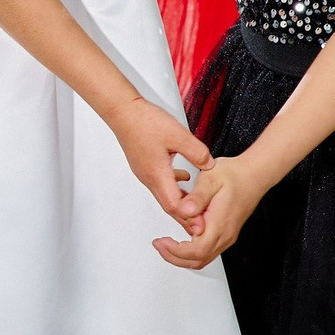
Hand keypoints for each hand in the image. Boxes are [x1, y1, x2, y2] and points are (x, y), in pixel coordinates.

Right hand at [105, 95, 211, 218]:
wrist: (123, 112)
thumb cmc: (145, 121)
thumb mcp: (178, 134)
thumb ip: (197, 152)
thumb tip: (210, 166)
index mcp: (157, 174)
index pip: (174, 205)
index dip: (189, 216)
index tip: (202, 222)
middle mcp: (149, 178)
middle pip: (168, 205)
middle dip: (186, 215)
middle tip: (202, 222)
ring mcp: (145, 173)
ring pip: (164, 195)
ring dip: (181, 201)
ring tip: (197, 203)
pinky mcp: (144, 166)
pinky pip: (160, 184)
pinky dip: (174, 186)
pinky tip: (184, 178)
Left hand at [154, 156, 263, 268]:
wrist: (253, 176)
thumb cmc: (234, 175)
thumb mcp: (210, 178)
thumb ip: (197, 196)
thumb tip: (185, 210)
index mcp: (219, 223)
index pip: (197, 250)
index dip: (176, 251)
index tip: (162, 242)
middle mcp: (225, 235)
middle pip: (198, 260)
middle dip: (174, 257)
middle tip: (159, 245)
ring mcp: (227, 237)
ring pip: (203, 259)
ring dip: (182, 257)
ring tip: (165, 245)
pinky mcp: (226, 234)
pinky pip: (207, 252)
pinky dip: (190, 253)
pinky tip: (180, 242)